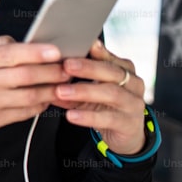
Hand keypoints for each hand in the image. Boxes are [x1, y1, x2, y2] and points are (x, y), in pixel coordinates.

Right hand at [0, 36, 68, 134]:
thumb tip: (25, 44)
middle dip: (50, 72)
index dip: (35, 52)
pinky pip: (24, 112)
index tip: (55, 51)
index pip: (9, 54)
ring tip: (61, 84)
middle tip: (65, 69)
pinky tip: (45, 98)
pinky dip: (40, 105)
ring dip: (50, 90)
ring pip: (28, 96)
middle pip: (23, 76)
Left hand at [53, 40, 146, 155]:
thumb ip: (74, 78)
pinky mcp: (129, 124)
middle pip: (112, 71)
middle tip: (65, 66)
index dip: (94, 52)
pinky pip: (109, 118)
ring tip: (61, 91)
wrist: (125, 134)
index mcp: (124, 70)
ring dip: (84, 91)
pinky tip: (71, 115)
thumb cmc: (105, 105)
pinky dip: (88, 116)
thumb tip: (47, 68)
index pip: (109, 57)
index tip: (75, 46)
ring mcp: (134, 104)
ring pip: (111, 93)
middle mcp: (133, 84)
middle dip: (87, 68)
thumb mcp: (90, 89)